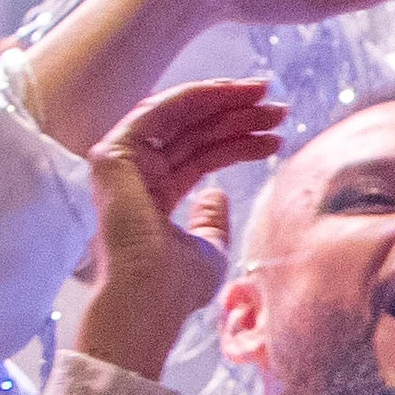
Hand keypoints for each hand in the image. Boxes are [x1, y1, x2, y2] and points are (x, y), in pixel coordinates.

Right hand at [76, 77, 280, 376]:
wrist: (150, 302)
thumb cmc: (177, 288)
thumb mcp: (209, 248)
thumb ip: (211, 220)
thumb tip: (217, 193)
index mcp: (152, 196)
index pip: (199, 156)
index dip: (238, 141)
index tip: (277, 133)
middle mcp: (134, 176)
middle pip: (192, 134)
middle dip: (237, 116)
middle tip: (280, 108)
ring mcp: (120, 165)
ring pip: (178, 118)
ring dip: (223, 102)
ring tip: (268, 98)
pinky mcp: (114, 155)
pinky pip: (159, 112)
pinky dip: (196, 96)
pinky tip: (233, 93)